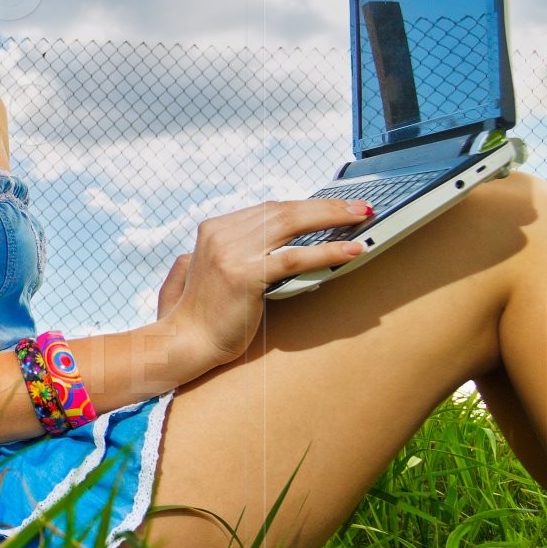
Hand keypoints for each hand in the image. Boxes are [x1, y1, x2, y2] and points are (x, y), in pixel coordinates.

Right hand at [157, 198, 371, 373]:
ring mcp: (230, 253)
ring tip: (362, 218)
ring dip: (332, 218)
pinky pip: (294, 258)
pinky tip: (351, 250)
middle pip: (283, 210)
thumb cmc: (207, 313)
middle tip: (359, 207)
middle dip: (326, 206)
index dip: (306, 206)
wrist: (186, 341)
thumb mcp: (220, 268)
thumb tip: (284, 240)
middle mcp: (220, 234)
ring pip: (291, 224)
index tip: (335, 206)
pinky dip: (327, 252)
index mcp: (214, 229)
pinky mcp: (243, 275)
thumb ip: (241, 249)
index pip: (270, 209)